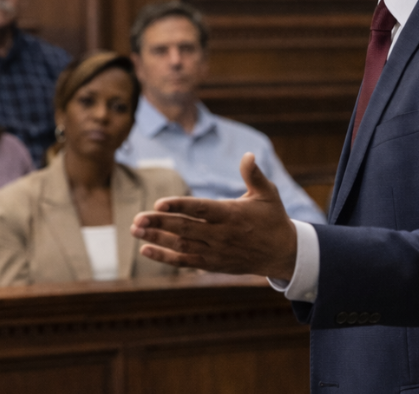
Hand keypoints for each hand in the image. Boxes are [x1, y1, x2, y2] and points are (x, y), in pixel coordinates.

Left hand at [130, 153, 298, 279]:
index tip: (159, 203)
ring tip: (135, 230)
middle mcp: (221, 234)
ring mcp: (216, 251)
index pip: (201, 209)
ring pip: (181, 245)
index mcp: (231, 214)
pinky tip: (145, 250)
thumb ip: (254, 175)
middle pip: (185, 228)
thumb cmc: (272, 219)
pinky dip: (165, 257)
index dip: (180, 206)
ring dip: (157, 238)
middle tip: (136, 219)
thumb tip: (248, 155)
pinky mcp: (212, 263)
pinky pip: (185, 261)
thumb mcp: (268, 194)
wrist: (283, 254)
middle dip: (159, 223)